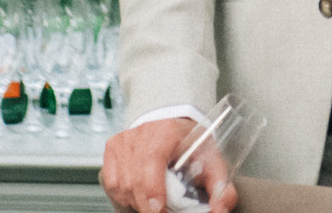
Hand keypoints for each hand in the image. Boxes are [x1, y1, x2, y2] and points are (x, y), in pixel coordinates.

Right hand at [102, 118, 216, 212]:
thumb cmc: (192, 144)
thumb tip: (220, 210)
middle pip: (134, 178)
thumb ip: (221, 187)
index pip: (152, 161)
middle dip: (146, 205)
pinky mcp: (112, 147)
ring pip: (120, 184)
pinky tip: (138, 194)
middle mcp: (142, 132)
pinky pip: (111, 182)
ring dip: (135, 201)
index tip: (159, 210)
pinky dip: (123, 195)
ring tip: (153, 202)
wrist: (174, 125)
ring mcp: (124, 139)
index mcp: (167, 131)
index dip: (152, 190)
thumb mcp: (212, 161)